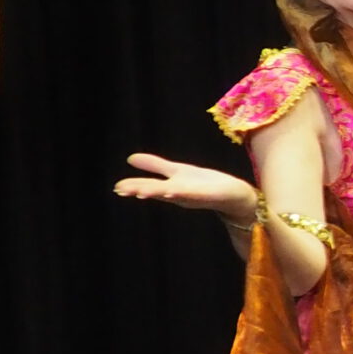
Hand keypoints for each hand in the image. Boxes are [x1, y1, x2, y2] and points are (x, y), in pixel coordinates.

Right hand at [114, 153, 259, 223]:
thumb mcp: (177, 172)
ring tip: (141, 192)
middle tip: (121, 190)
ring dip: (157, 193)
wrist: (235, 195)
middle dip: (140, 190)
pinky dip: (182, 192)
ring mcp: (193, 195)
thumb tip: (130, 158)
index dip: (134, 187)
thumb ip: (155, 166)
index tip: (117, 188)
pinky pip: (193, 194)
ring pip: (172, 193)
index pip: (149, 186)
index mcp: (170, 187)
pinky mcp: (208, 194)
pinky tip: (172, 190)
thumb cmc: (206, 184)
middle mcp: (179, 193)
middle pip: (157, 191)